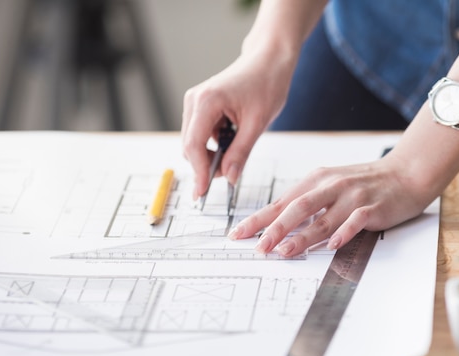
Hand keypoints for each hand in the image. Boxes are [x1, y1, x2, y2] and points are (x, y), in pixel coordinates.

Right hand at [181, 49, 295, 200]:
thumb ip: (241, 152)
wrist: (268, 60)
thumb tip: (229, 178)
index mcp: (207, 102)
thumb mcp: (257, 123)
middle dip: (207, 164)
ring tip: (236, 150)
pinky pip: (200, 134)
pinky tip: (232, 137)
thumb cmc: (266, 84)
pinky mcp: (200, 106)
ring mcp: (195, 102)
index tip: (202, 193)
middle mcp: (194, 100)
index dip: (198, 172)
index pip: (194, 146)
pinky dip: (213, 144)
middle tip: (232, 172)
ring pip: (194, 142)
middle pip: (190, 146)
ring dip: (211, 154)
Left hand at [228, 155, 434, 256]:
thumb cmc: (364, 183)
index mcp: (316, 180)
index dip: (259, 220)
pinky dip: (343, 232)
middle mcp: (331, 186)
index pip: (281, 202)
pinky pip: (356, 220)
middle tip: (258, 247)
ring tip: (285, 251)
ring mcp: (353, 196)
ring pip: (323, 217)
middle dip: (275, 229)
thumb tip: (277, 227)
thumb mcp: (330, 186)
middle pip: (298, 208)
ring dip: (302, 236)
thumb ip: (307, 204)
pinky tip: (332, 244)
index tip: (238, 234)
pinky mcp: (373, 207)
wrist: (405, 173)